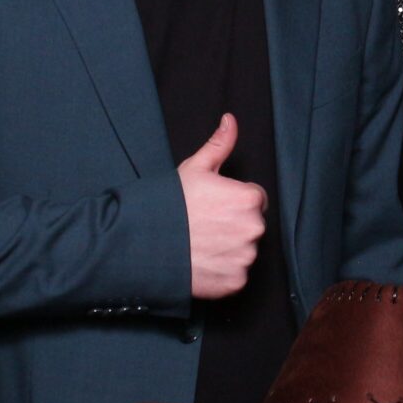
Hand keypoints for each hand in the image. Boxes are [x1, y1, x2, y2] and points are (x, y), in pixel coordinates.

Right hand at [178, 113, 266, 298]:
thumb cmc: (170, 204)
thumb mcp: (195, 168)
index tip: (214, 207)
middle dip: (234, 225)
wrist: (146, 243)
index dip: (233, 201)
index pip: (255, 199)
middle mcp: (254, 228)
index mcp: (249, 198)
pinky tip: (202, 262)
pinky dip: (222, 272)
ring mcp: (245, 257)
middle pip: (251, 225)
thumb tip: (230, 120)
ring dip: (229, 249)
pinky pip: (235, 275)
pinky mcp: (235, 282)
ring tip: (202, 245)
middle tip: (206, 226)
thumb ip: (219, 145)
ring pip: (244, 251)